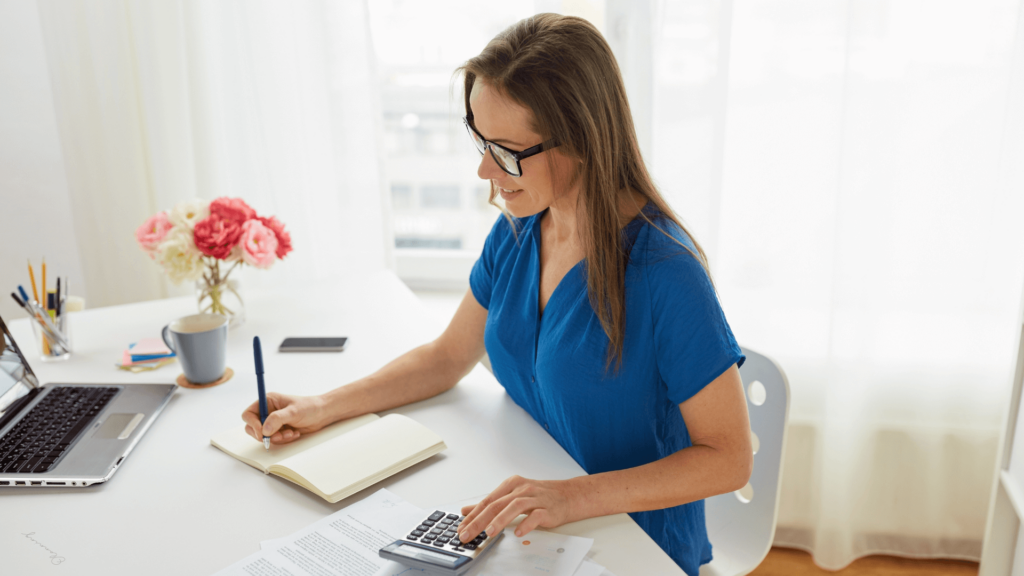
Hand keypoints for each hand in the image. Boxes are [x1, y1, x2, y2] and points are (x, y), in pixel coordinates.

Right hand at [241, 392, 329, 444]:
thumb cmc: (309, 407)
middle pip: (252, 427)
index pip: (249, 414)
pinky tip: (294, 433)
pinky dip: (283, 439)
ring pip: (264, 436)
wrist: (322, 414)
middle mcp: (267, 411)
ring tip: (290, 433)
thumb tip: (264, 430)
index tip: (262, 432)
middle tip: (277, 436)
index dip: (252, 424)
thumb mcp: (293, 412)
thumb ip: (277, 419)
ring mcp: (273, 422)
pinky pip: (274, 440)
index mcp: (268, 401)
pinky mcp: (279, 431)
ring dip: (276, 438)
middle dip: (264, 434)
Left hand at [457, 475, 580, 541]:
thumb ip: (490, 503)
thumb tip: (467, 510)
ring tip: (489, 532)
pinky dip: (526, 524)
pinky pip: (536, 515)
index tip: (461, 528)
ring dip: (500, 520)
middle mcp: (521, 489)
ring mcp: (535, 498)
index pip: (488, 500)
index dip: (473, 515)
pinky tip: (518, 533)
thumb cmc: (539, 496)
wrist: (567, 495)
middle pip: (497, 504)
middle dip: (479, 520)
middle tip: (468, 534)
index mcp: (511, 485)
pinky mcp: (547, 509)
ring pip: (515, 507)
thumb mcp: (512, 495)